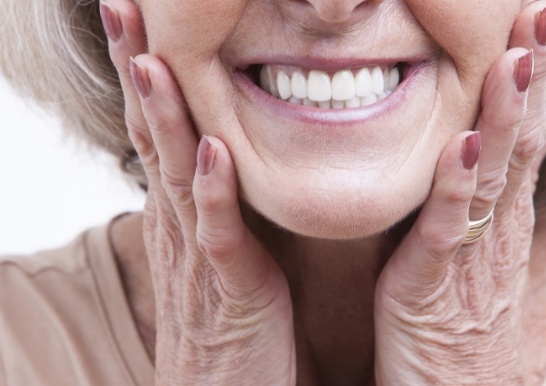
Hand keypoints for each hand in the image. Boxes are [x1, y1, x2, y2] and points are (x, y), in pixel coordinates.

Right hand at [100, 1, 295, 383]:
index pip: (158, 129)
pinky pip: (218, 236)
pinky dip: (213, 194)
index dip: (147, 72)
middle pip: (152, 136)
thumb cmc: (229, 319)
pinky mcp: (228, 291)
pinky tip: (211, 152)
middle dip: (138, 69)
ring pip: (175, 176)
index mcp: (182, 212)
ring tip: (151, 58)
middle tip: (122, 6)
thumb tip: (220, 154)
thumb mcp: (221, 249)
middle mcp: (180, 225)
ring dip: (163, 117)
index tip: (141, 18)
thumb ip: (219, 203)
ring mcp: (199, 257)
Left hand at [374, 2, 545, 383]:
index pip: (522, 131)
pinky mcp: (434, 283)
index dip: (532, 75)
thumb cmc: (464, 316)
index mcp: (502, 214)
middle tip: (542, 11)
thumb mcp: (488, 245)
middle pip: (517, 140)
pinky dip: (457, 186)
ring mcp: (471, 253)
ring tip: (515, 59)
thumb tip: (533, 135)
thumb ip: (504, 189)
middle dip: (528, 75)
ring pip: (493, 176)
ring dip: (505, 116)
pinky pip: (448, 229)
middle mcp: (496, 226)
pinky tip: (464, 144)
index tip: (538, 17)